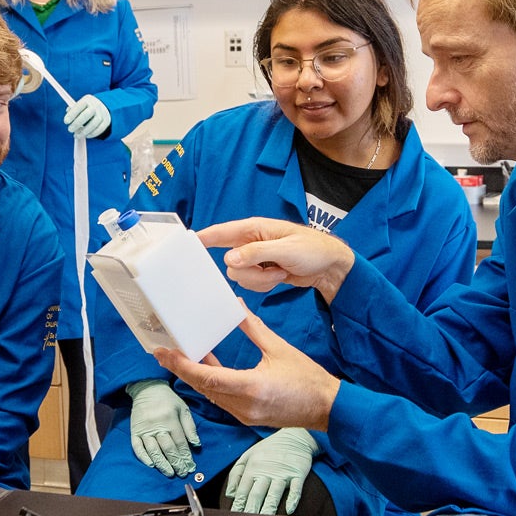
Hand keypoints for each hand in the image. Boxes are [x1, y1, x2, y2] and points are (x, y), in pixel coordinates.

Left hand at [62, 94, 111, 138]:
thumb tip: (68, 116)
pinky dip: (92, 134)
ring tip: (76, 135)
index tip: (66, 122)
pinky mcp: (106, 121)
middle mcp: (95, 106)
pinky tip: (86, 135)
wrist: (102, 107)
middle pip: (86, 115)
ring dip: (84, 132)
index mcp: (87, 100)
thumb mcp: (80, 105)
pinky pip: (99, 129)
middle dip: (77, 123)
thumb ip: (73, 110)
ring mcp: (102, 114)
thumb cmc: (86, 108)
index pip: (79, 106)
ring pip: (93, 124)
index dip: (72, 114)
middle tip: (70, 130)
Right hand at [126, 379, 197, 477]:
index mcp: (170, 419)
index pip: (180, 442)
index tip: (191, 466)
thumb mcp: (183, 408)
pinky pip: (137, 447)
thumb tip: (196, 444)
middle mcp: (157, 425)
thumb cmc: (168, 399)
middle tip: (182, 473)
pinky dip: (143, 457)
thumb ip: (190, 427)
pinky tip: (151, 465)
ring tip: (169, 473)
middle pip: (168, 448)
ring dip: (162, 463)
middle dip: (176, 462)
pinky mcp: (134, 431)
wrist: (146, 388)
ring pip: (153, 450)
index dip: (186, 456)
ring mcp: (144, 429)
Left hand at [155, 308, 339, 432]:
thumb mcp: (279, 348)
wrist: (327, 407)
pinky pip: (222, 399)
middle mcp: (244, 405)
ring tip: (179, 357)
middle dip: (181, 369)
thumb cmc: (307, 378)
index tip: (164, 353)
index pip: (207, 377)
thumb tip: (236, 307)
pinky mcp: (248, 417)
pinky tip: (206, 367)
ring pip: (210, 395)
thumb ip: (253, 328)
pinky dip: (210, 384)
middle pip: (203, 387)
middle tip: (161, 353)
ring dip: (194, 377)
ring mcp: (245, 414)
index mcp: (251, 387)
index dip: (182, 365)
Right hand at [196, 218, 355, 299]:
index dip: (203, 237)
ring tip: (280, 271)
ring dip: (260, 280)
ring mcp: (256, 259)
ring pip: (239, 277)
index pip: (221, 232)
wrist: (330, 267)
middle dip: (250, 271)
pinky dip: (265, 286)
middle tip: (271, 268)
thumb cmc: (313, 249)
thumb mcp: (286, 250)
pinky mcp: (261, 273)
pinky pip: (251, 285)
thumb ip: (256, 253)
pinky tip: (281, 277)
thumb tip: (229, 259)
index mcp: (255, 229)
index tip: (185, 243)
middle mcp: (251, 243)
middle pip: (229, 263)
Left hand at [225, 428, 318, 514]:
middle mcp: (266, 471)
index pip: (243, 490)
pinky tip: (289, 509)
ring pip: (274, 493)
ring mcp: (283, 473)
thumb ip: (236, 473)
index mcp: (252, 467)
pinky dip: (293, 498)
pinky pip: (296, 488)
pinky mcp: (298, 473)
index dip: (238, 505)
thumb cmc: (269, 448)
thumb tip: (230, 494)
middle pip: (257, 494)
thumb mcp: (248, 455)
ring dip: (269, 508)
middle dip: (251, 510)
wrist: (294, 436)